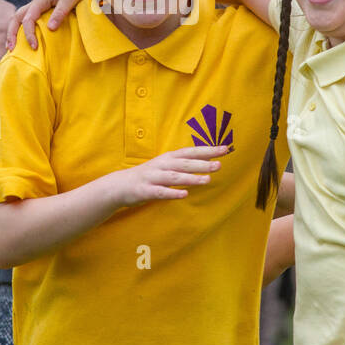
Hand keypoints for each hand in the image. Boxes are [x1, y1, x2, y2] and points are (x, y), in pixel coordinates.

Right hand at [6, 0, 93, 51]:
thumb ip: (60, 12)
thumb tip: (50, 28)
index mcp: (40, 0)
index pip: (28, 19)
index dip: (28, 34)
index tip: (34, 47)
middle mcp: (36, 2)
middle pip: (16, 17)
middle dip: (11, 33)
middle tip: (11, 49)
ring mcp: (38, 5)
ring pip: (20, 17)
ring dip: (14, 31)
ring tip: (11, 47)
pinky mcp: (43, 8)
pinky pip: (28, 18)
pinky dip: (22, 29)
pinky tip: (24, 38)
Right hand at [99, 144, 230, 208]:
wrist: (119, 185)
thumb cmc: (148, 175)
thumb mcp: (166, 165)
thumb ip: (184, 163)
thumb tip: (208, 159)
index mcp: (168, 158)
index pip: (191, 152)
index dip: (207, 150)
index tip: (225, 149)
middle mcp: (162, 165)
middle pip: (185, 163)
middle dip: (202, 164)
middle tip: (219, 165)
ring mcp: (153, 177)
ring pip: (174, 177)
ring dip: (191, 178)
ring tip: (207, 180)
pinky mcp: (145, 190)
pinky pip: (160, 192)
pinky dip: (172, 193)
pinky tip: (184, 195)